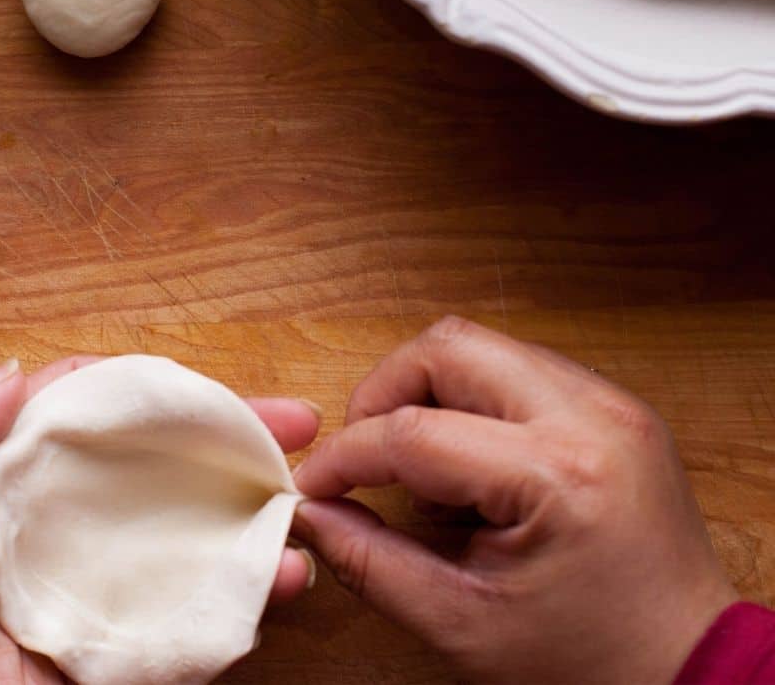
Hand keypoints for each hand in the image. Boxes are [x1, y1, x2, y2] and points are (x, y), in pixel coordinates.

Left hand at [0, 357, 318, 684]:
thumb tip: (18, 373)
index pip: (85, 416)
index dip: (148, 392)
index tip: (206, 385)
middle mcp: (51, 527)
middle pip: (151, 469)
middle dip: (223, 442)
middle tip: (292, 424)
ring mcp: (86, 590)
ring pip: (180, 538)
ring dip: (245, 514)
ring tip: (301, 495)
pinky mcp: (108, 653)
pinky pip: (181, 621)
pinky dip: (237, 599)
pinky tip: (280, 575)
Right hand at [292, 317, 737, 684]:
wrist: (688, 669)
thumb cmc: (591, 662)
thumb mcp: (462, 624)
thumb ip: (372, 561)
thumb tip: (313, 513)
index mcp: (558, 476)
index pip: (413, 431)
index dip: (345, 457)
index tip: (314, 485)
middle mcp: (592, 418)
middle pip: (449, 348)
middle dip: (383, 393)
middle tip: (360, 455)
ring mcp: (611, 405)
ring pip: (483, 349)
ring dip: (428, 394)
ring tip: (414, 466)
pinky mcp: (615, 410)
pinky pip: (518, 372)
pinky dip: (471, 403)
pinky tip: (465, 466)